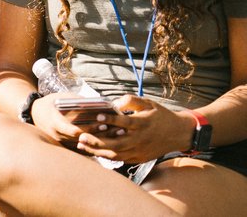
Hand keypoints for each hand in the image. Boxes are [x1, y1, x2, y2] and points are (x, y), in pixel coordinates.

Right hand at [28, 93, 115, 146]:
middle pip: (83, 139)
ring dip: (102, 140)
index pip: (75, 131)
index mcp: (55, 123)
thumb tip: (98, 102)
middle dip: (101, 135)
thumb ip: (77, 102)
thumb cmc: (50, 103)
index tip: (104, 123)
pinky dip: (96, 145)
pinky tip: (109, 142)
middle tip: (118, 129)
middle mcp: (58, 136)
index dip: (90, 129)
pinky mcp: (65, 147)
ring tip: (117, 134)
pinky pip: (83, 149)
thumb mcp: (62, 98)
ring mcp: (62, 143)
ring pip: (85, 146)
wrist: (35, 114)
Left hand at [75, 95, 192, 164]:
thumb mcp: (148, 103)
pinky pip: (121, 159)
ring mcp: (140, 151)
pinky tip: (95, 151)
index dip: (111, 119)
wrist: (179, 133)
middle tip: (81, 137)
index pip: (125, 122)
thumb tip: (114, 103)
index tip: (97, 115)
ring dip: (98, 150)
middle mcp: (141, 139)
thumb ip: (131, 100)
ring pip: (117, 154)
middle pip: (117, 143)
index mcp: (143, 124)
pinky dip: (107, 156)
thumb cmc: (160, 116)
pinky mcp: (140, 158)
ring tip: (82, 145)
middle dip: (97, 141)